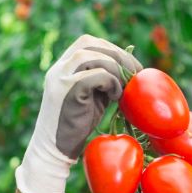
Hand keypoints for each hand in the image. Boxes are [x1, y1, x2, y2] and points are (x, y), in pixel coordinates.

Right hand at [15, 36, 141, 192]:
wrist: (55, 150)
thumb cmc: (76, 126)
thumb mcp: (93, 98)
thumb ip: (104, 81)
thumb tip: (130, 70)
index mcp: (63, 66)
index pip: (88, 43)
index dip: (112, 49)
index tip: (131, 65)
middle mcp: (58, 68)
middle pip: (90, 44)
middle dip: (117, 55)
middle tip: (136, 73)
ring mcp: (59, 78)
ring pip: (91, 55)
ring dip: (115, 69)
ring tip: (123, 88)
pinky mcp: (66, 91)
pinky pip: (94, 75)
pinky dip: (110, 82)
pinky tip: (115, 97)